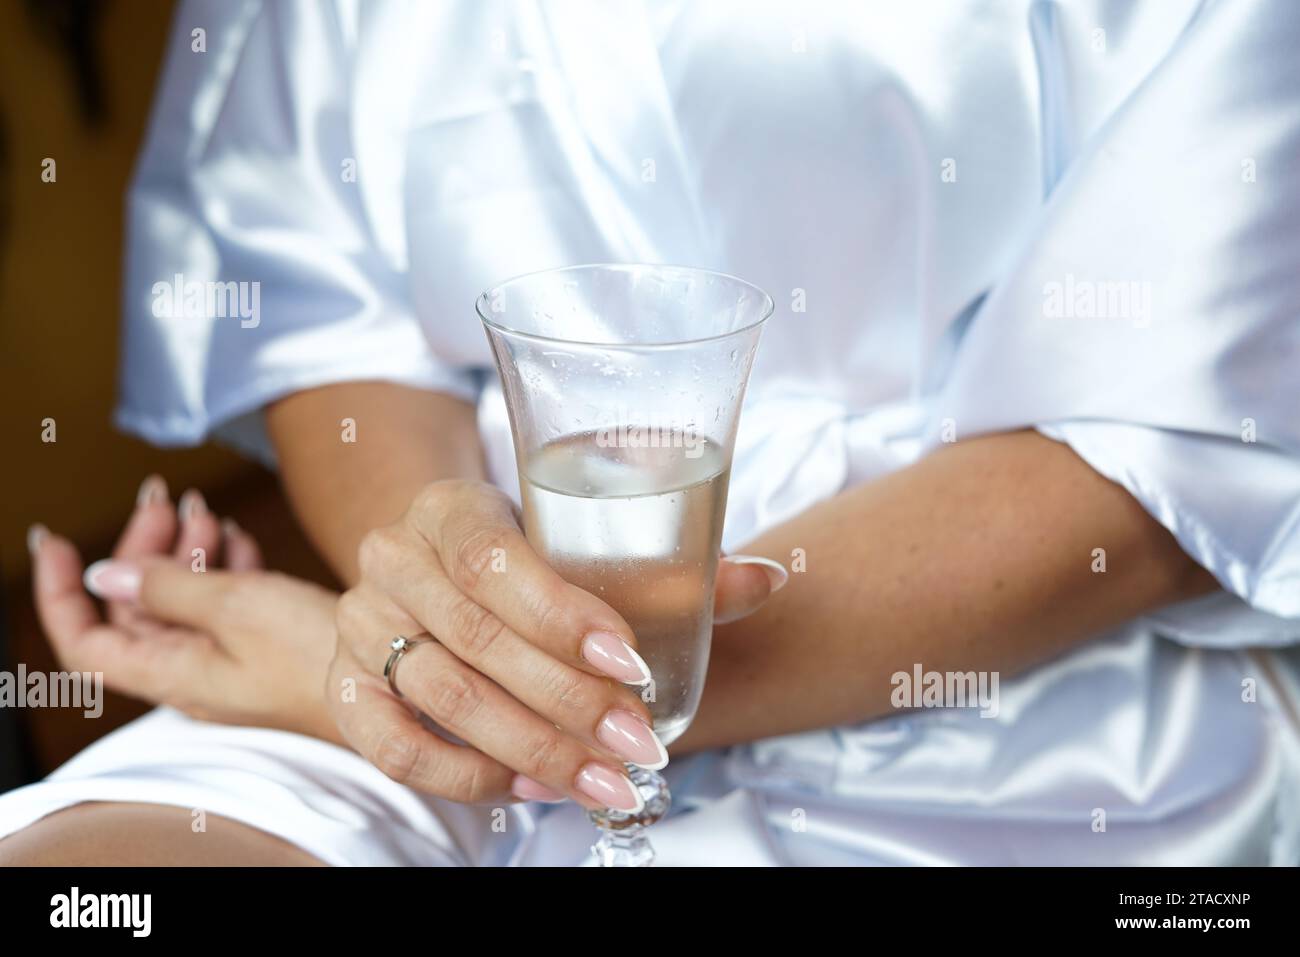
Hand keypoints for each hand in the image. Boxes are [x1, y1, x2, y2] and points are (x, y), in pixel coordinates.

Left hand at [29, 476, 341, 743]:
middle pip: (136, 610)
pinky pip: (222, 606)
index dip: (58, 593)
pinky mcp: (263, 649)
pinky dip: (222, 568)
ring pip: (180, 603)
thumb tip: (103, 577)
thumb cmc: (317, 654)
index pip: (84, 642)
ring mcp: (229, 661)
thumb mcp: (238, 606)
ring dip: (184, 552)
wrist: (391, 680)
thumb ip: (167, 588)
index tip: (55, 542)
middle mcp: (192, 672)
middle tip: (164, 501)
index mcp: (172, 672)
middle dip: (140, 550)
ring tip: (205, 513)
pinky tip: (238, 541)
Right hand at [329, 478, 783, 809]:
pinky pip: (396, 747)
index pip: (495, 559)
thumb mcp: (586, 549)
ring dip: (533, 749)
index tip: (634, 668)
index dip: (563, 617)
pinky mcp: (345, 687)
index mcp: (450, 506)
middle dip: (569, 703)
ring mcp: (359, 624)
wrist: (439, 580)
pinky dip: (469, 775)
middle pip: (477, 639)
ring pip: (442, 697)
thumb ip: (675, 568)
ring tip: (604, 782)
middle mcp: (392, 557)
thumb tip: (769, 578)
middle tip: (639, 747)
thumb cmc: (527, 564)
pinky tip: (536, 786)